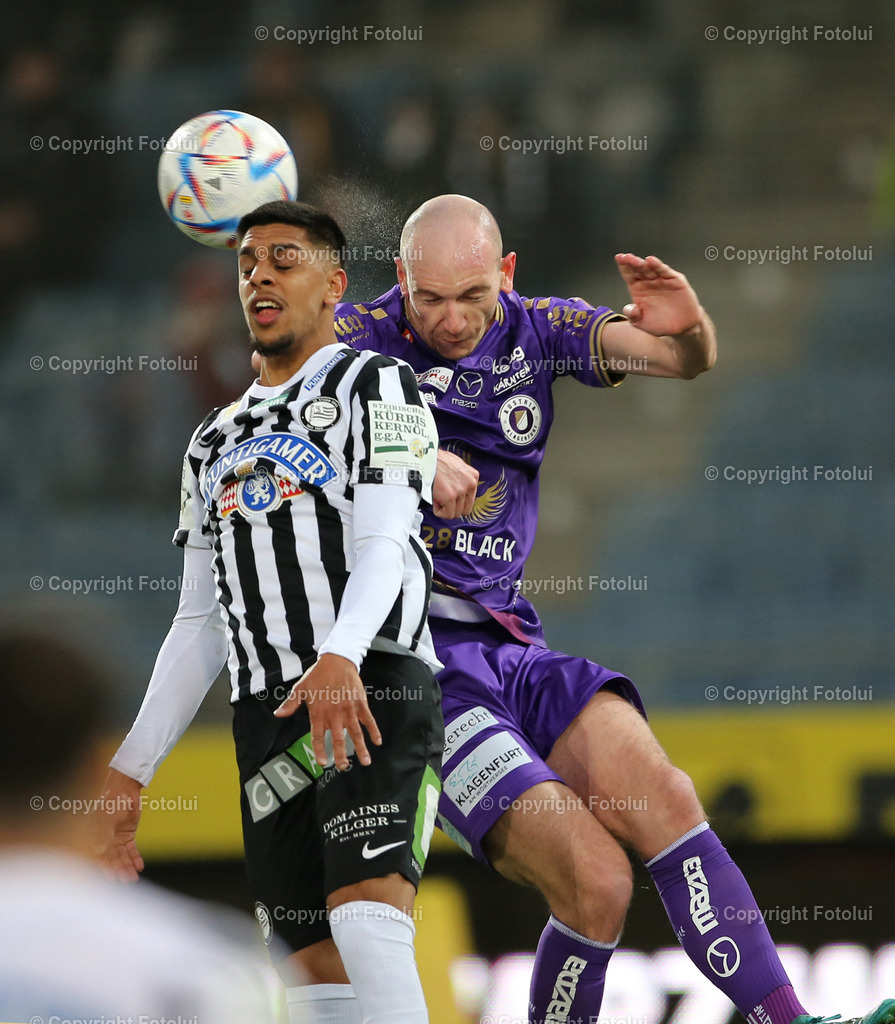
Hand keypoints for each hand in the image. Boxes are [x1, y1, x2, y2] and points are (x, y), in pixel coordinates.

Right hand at [95, 768, 144, 881]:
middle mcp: (104, 840)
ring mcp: (116, 838)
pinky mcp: (128, 834)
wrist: (124, 788)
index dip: (104, 868)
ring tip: (133, 878)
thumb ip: (103, 835)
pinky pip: (131, 849)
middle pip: (111, 859)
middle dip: (118, 871)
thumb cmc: (111, 800)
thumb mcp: (107, 818)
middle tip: (125, 881)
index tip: (111, 878)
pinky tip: (140, 866)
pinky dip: (135, 857)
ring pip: (122, 857)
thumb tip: (100, 851)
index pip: (98, 857)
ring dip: (127, 867)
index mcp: (94, 837)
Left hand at [274, 654, 381, 769]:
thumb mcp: (300, 688)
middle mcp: (334, 714)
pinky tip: (377, 741)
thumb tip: (277, 715)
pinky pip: (368, 720)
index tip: (322, 762)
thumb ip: (290, 704)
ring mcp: (349, 709)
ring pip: (355, 733)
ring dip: (361, 748)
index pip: (317, 736)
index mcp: (318, 712)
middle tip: (343, 767)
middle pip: (338, 739)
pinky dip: (373, 730)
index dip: (320, 750)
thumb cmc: (317, 675)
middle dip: (341, 755)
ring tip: (365, 762)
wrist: (337, 660)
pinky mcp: (360, 703)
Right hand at [433, 449, 478, 518]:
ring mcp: (461, 490)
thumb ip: (461, 479)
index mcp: (473, 476)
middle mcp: (470, 484)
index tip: (450, 499)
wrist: (426, 458)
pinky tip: (435, 501)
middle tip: (443, 502)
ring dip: (445, 509)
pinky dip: (439, 511)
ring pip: (456, 513)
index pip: (470, 500)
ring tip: (437, 498)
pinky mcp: (450, 497)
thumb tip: (459, 492)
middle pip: (465, 509)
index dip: (458, 502)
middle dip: (453, 508)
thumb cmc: (437, 460)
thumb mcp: (456, 466)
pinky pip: (447, 514)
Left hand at [614, 253, 703, 337]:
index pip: (629, 275)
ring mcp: (662, 280)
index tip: (618, 258)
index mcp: (638, 289)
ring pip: (650, 268)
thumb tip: (629, 309)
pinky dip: (658, 266)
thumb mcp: (642, 323)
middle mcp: (649, 282)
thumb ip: (633, 316)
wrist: (682, 327)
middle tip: (625, 257)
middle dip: (631, 262)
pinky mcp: (675, 280)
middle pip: (638, 269)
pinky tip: (651, 260)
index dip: (624, 266)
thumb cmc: (660, 324)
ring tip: (634, 259)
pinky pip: (665, 271)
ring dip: (643, 263)